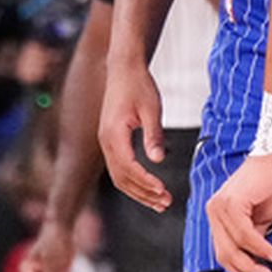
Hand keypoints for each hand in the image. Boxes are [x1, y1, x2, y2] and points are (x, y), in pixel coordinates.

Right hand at [98, 63, 169, 210]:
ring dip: (138, 191)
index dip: (146, 182)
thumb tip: (158, 160)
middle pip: (122, 179)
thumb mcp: (151, 109)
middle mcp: (106, 142)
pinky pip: (119, 167)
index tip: (164, 191)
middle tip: (165, 203)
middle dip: (143, 193)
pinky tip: (149, 186)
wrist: (123, 69)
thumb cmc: (139, 86)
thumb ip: (154, 135)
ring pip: (119, 176)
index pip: (129, 168)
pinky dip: (133, 180)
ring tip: (159, 201)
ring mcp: (106, 142)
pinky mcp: (110, 140)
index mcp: (114, 135)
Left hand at [206, 155, 271, 271]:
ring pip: (235, 247)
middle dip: (248, 271)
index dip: (239, 269)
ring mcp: (220, 206)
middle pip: (225, 253)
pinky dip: (262, 248)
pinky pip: (245, 235)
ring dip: (257, 262)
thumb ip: (253, 239)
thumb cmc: (270, 183)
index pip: (222, 251)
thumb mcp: (260, 218)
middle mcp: (214, 210)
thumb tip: (255, 262)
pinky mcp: (232, 203)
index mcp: (218, 215)